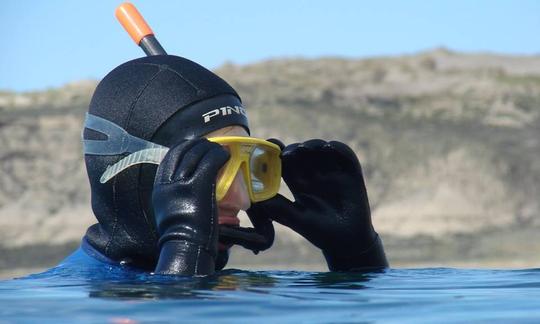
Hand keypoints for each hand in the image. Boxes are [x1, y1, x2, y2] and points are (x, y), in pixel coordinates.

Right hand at [152, 138, 229, 274]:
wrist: (185, 247)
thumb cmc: (181, 236)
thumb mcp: (169, 211)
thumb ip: (174, 196)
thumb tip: (184, 187)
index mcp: (159, 187)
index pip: (170, 157)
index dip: (184, 147)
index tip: (195, 146)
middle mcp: (168, 182)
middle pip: (183, 152)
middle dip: (198, 145)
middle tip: (211, 145)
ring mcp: (182, 183)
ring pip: (198, 154)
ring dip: (211, 149)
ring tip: (221, 150)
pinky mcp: (198, 185)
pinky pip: (210, 162)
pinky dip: (219, 155)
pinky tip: (226, 156)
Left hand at [251, 139, 387, 270]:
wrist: (349, 242)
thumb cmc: (320, 232)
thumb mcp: (298, 220)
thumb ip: (280, 208)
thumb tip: (256, 199)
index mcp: (298, 183)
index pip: (286, 163)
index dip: (277, 154)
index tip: (271, 149)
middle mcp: (314, 174)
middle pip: (302, 153)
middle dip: (295, 149)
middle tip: (289, 153)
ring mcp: (332, 171)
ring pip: (321, 149)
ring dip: (313, 145)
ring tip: (305, 149)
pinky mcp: (351, 172)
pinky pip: (344, 154)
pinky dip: (336, 148)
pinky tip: (328, 148)